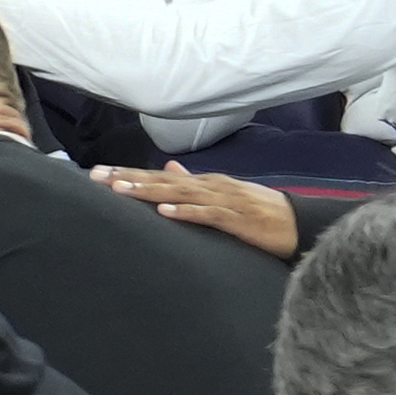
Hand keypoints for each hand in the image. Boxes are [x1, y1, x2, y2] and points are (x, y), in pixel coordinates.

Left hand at [97, 164, 301, 259]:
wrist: (299, 224)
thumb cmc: (259, 212)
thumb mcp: (223, 193)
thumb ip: (194, 183)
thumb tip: (168, 170)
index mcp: (206, 183)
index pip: (160, 176)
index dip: (130, 173)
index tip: (99, 173)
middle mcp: (211, 186)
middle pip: (163, 181)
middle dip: (129, 177)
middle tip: (96, 176)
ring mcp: (224, 201)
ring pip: (181, 194)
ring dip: (150, 191)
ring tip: (121, 190)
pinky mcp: (237, 219)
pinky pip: (208, 215)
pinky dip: (186, 212)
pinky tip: (165, 212)